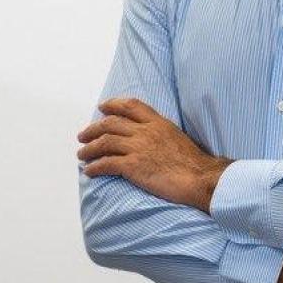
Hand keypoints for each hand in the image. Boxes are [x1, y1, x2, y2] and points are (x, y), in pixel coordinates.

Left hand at [78, 98, 230, 212]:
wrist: (201, 178)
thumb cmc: (194, 163)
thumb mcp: (177, 137)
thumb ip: (160, 133)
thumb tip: (150, 138)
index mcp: (158, 123)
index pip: (131, 105)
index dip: (113, 104)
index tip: (102, 107)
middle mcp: (145, 132)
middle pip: (110, 124)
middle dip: (92, 129)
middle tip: (82, 136)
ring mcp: (138, 148)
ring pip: (104, 142)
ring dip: (89, 149)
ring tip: (81, 155)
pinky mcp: (133, 166)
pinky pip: (106, 164)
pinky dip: (95, 167)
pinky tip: (89, 171)